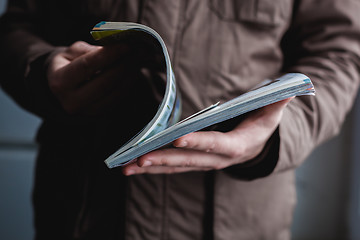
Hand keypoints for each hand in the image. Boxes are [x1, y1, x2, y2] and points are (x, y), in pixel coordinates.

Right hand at [47, 41, 137, 114]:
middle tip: (138, 53)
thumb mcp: (70, 52)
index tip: (126, 45)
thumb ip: (89, 50)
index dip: (108, 55)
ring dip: (129, 76)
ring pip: (114, 94)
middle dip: (123, 66)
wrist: (62, 88)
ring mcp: (86, 112)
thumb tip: (114, 48)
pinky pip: (118, 100)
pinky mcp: (99, 115)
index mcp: (60, 81)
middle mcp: (72, 101)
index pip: (87, 65)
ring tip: (138, 61)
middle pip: (104, 82)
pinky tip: (134, 73)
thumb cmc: (67, 65)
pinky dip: (128, 86)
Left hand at [122, 98, 291, 174]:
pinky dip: (155, 166)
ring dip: (153, 166)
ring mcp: (204, 163)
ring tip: (128, 167)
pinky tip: (135, 166)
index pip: (217, 144)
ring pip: (176, 166)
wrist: (256, 145)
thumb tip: (289, 87)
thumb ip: (278, 100)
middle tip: (140, 158)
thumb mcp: (273, 111)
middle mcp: (218, 159)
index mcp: (237, 145)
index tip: (179, 138)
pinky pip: (173, 166)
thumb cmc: (261, 124)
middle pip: (189, 160)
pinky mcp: (195, 162)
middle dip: (165, 159)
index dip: (199, 142)